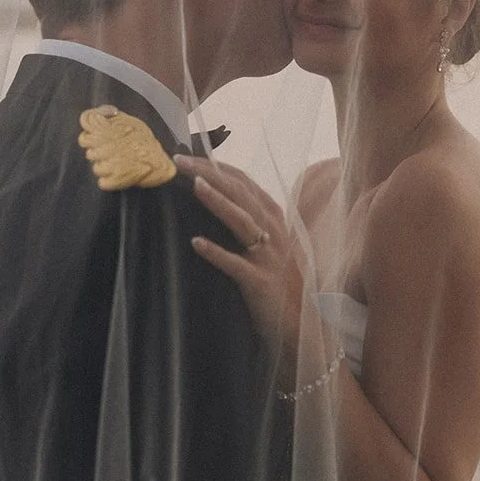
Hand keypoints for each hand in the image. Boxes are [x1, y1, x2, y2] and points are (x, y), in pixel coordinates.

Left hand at [173, 156, 312, 367]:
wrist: (300, 324)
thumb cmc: (278, 281)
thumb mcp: (267, 244)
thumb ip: (247, 220)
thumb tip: (214, 196)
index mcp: (272, 218)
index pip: (243, 182)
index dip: (216, 166)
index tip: (187, 156)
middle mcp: (273, 231)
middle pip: (240, 194)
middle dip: (210, 173)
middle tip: (179, 160)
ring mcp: (268, 257)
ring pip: (242, 222)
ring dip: (218, 202)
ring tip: (195, 185)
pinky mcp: (260, 282)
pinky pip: (235, 265)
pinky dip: (216, 253)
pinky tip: (195, 243)